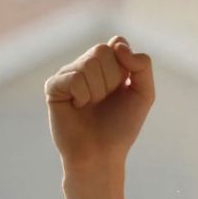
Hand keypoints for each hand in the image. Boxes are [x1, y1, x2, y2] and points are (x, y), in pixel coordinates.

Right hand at [45, 36, 154, 171]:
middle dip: (112, 80)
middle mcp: (86, 65)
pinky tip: (77, 108)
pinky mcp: (54, 86)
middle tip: (106, 101)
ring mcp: (68, 74)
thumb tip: (116, 43)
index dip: (124, 66)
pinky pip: (73, 78)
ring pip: (89, 64)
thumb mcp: (144, 94)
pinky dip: (82, 96)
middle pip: (103, 50)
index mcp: (108, 63)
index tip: (123, 87)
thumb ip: (142, 65)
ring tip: (92, 106)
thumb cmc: (121, 127)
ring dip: (98, 91)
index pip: (117, 43)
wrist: (101, 154)